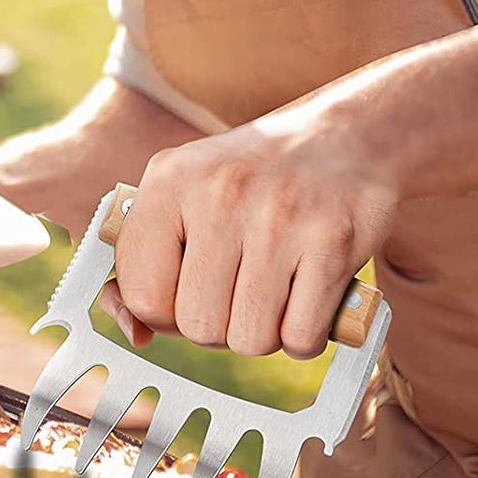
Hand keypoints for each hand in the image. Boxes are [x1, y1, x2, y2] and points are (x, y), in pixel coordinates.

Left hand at [101, 96, 398, 358]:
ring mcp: (278, 218)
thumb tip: (135, 334)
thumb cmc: (248, 179)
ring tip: (271, 291)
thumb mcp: (181, 191)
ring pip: (250, 339)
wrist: (342, 137)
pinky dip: (304, 336)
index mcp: (169, 180)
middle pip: (198, 325)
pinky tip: (305, 296)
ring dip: (262, 332)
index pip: (142, 294)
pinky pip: (301, 338)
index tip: (187, 292)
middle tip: (236, 292)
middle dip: (218, 326)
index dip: (164, 314)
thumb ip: (142, 259)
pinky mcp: (332, 241)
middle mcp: (219, 194)